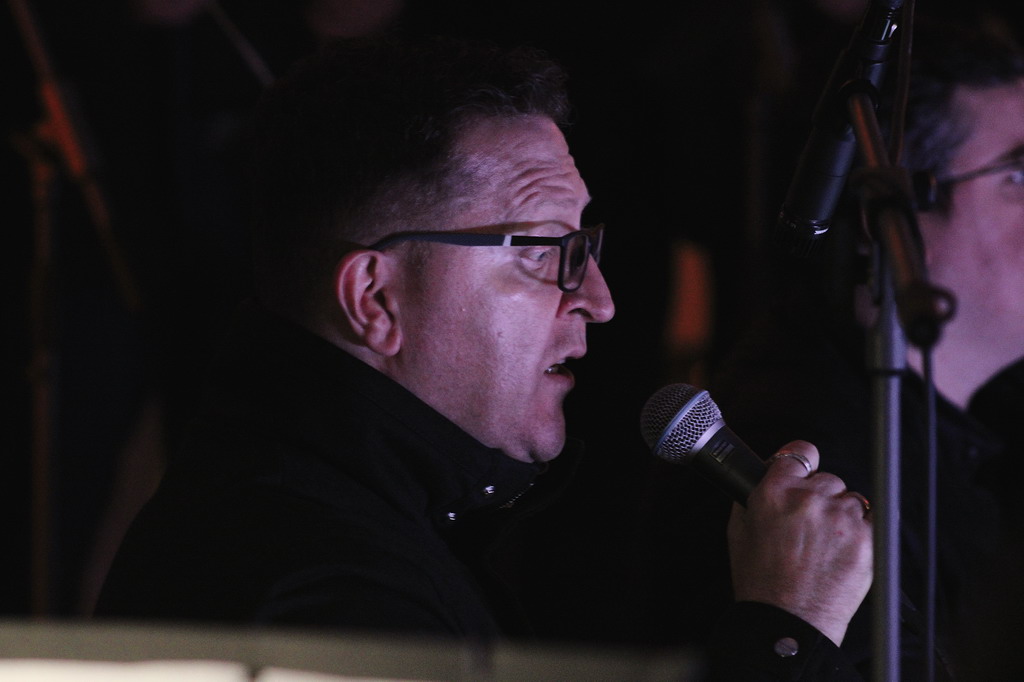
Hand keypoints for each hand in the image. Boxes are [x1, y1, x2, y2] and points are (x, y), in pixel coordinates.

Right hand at [728, 440, 872, 644]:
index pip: (800, 452)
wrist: (787, 621)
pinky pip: (872, 520)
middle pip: (828, 479)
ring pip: (851, 500)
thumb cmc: (761, 582)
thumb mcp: (739, 531)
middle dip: (821, 498)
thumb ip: (752, 497)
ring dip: (842, 516)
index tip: (806, 469)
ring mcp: (840, 519)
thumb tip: (765, 476)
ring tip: (826, 546)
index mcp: (774, 493)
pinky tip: (843, 551)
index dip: (803, 461)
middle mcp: (808, 500)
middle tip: (810, 527)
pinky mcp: (866, 539)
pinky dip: (861, 532)